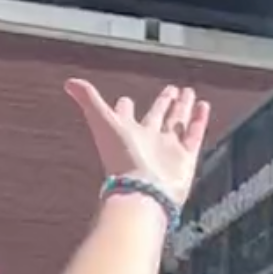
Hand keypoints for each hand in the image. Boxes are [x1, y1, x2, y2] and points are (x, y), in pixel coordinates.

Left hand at [65, 79, 210, 205]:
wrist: (144, 191)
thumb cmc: (121, 159)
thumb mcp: (102, 122)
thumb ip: (89, 100)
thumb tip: (69, 82)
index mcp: (126, 133)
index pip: (125, 116)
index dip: (124, 108)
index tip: (126, 100)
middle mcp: (148, 141)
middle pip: (157, 117)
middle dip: (163, 103)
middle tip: (171, 90)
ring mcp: (168, 149)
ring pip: (177, 123)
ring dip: (183, 108)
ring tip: (189, 93)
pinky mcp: (185, 158)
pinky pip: (194, 135)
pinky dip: (199, 120)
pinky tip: (203, 105)